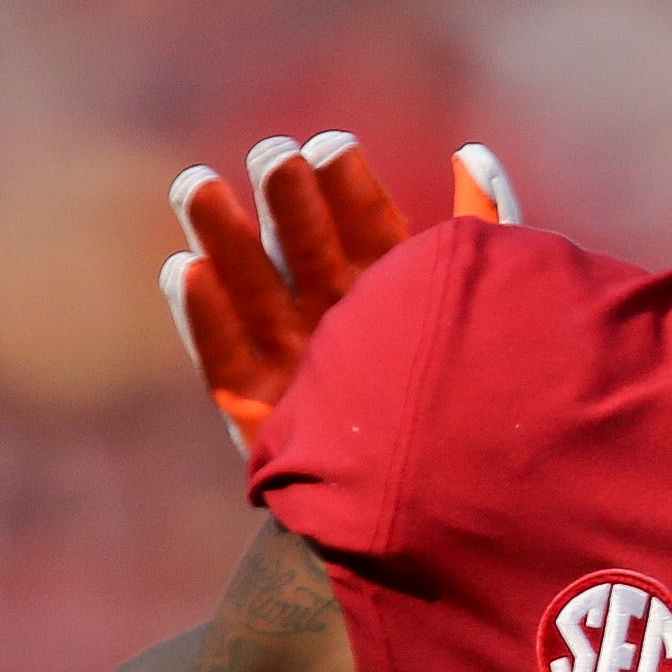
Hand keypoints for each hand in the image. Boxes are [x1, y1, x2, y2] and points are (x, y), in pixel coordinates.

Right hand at [161, 133, 517, 446]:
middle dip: (285, 202)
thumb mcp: (485, 308)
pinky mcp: (256, 412)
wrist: (448, 524)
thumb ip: (486, 228)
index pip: (364, 229)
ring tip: (198, 186)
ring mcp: (293, 365)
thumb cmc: (474, 404)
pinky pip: (224, 360)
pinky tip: (185, 269)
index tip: (333, 148)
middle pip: (302, 251)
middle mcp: (336, 323)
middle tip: (273, 155)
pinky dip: (205, 318)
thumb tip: (474, 151)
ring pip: (252, 292)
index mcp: (391, 296)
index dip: (347, 189)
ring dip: (223, 240)